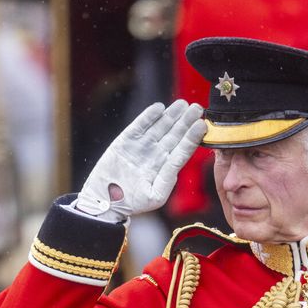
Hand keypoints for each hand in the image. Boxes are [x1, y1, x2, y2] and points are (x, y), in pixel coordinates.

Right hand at [76, 100, 205, 221]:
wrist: (106, 201)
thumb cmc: (133, 202)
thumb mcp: (156, 195)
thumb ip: (168, 178)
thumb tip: (179, 162)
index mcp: (167, 167)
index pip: (183, 149)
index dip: (192, 137)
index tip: (201, 125)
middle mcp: (157, 154)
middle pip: (174, 134)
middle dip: (185, 121)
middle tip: (197, 108)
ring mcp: (142, 146)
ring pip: (160, 127)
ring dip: (171, 115)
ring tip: (182, 105)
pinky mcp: (126, 140)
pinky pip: (139, 126)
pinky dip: (148, 116)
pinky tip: (159, 107)